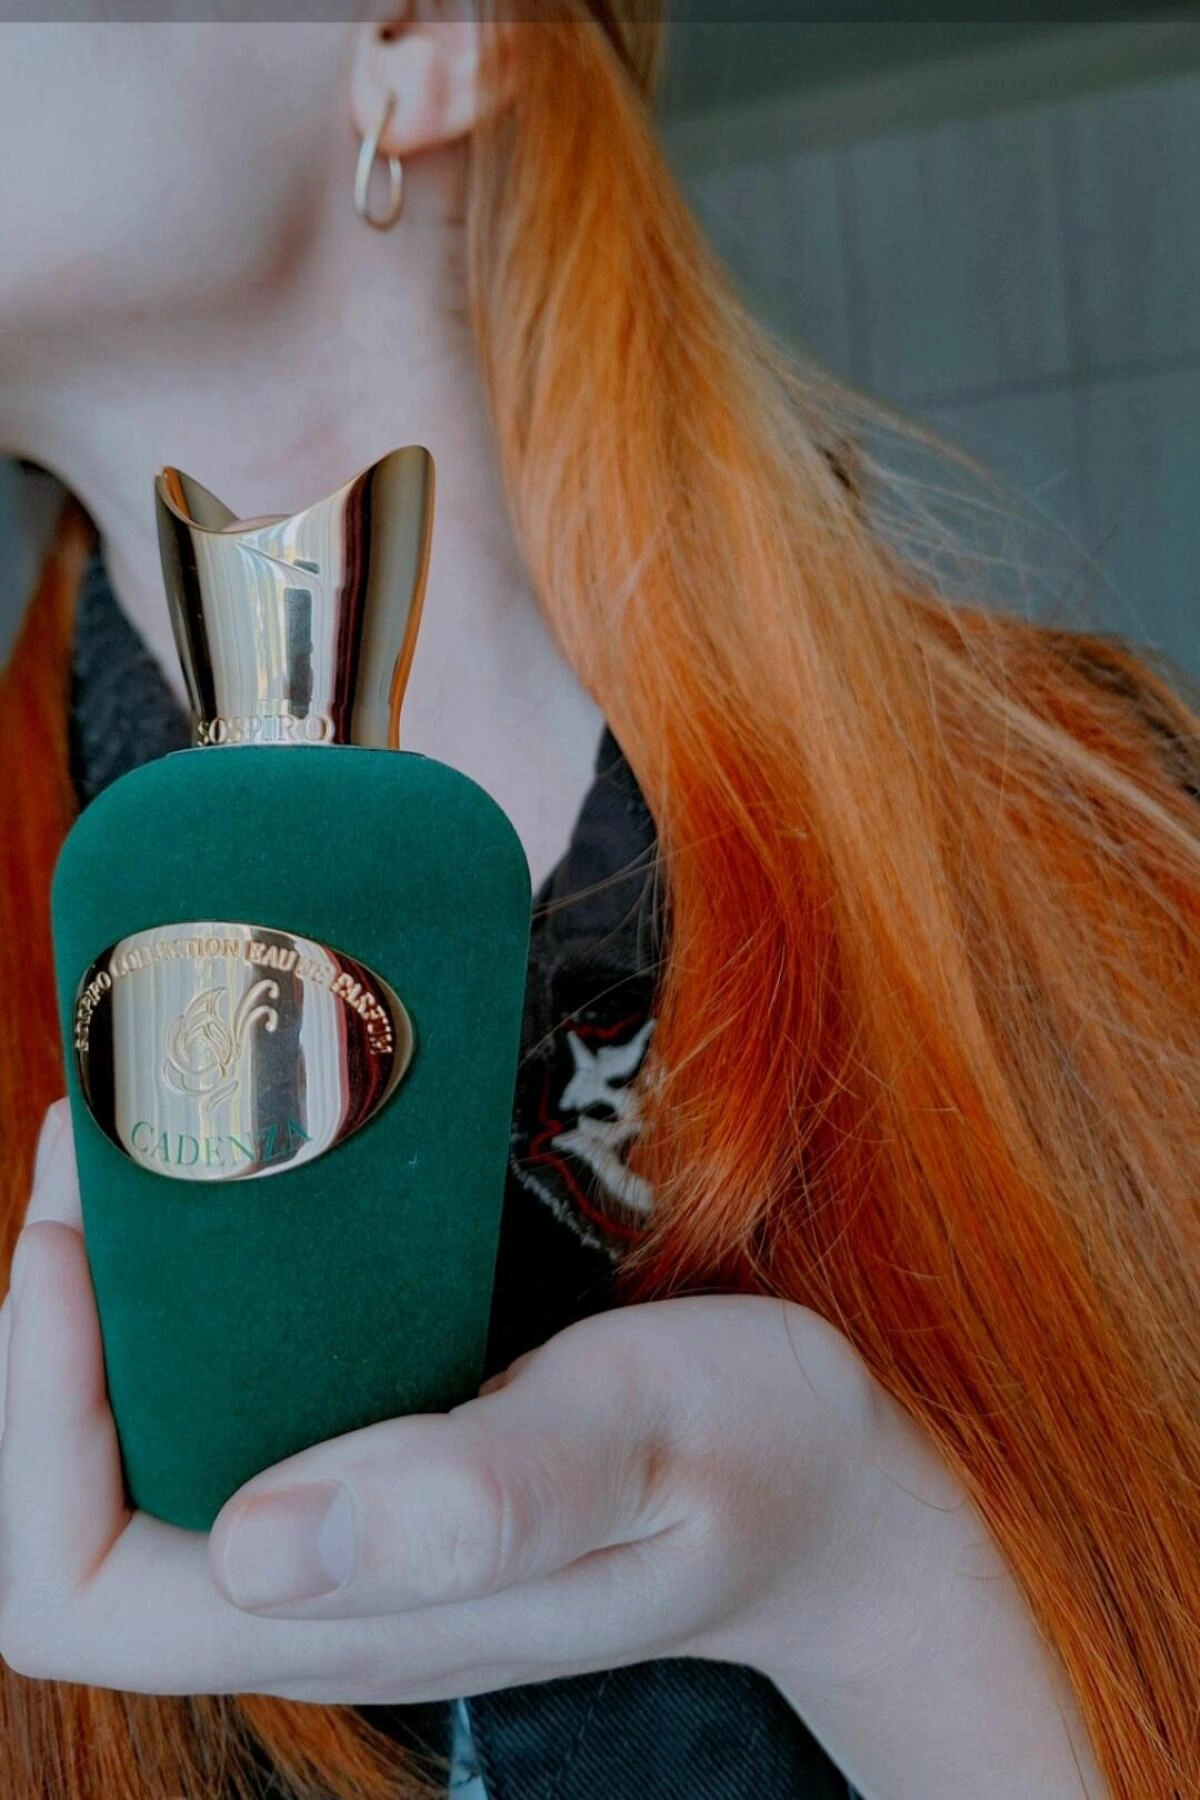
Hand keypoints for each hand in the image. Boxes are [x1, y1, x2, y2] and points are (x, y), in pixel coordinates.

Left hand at [0, 1101, 877, 1704]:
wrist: (842, 1479)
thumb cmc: (765, 1457)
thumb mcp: (653, 1448)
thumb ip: (485, 1509)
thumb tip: (257, 1545)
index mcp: (359, 1612)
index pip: (76, 1587)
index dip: (32, 1419)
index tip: (79, 1240)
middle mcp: (321, 1578)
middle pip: (81, 1491)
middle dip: (58, 1313)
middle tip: (105, 1127)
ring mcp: (352, 1514)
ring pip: (149, 1427)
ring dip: (122, 1280)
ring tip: (151, 1123)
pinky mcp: (391, 1445)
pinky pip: (238, 1380)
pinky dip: (206, 1275)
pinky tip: (252, 1172)